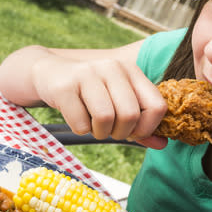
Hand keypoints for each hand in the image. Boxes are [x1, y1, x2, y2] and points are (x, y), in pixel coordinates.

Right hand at [32, 55, 166, 142]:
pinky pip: (80, 123)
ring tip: (93, 127)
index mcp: (131, 70)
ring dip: (99, 133)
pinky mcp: (65, 86)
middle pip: (130, 115)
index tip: (133, 132)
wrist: (49, 74)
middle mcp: (112, 67)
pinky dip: (80, 130)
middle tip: (109, 131)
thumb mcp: (117, 104)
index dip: (147, 128)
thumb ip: (140, 124)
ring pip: (105, 118)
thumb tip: (162, 145)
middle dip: (121, 133)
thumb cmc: (89, 94)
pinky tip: (76, 119)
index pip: (157, 106)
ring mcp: (87, 74)